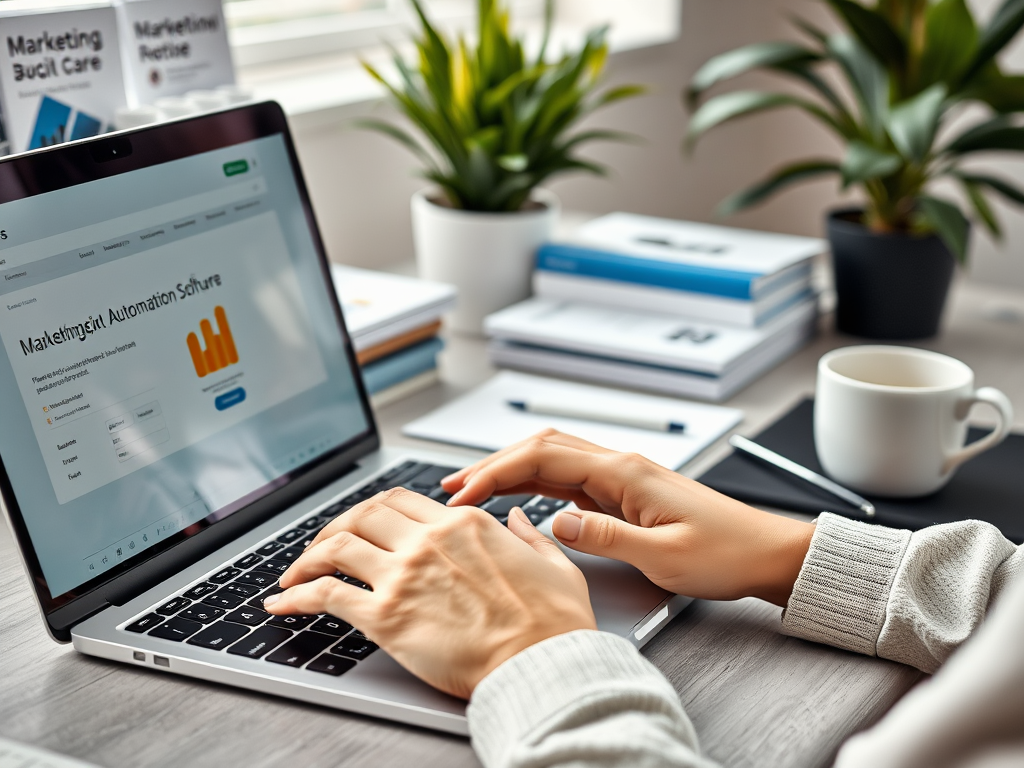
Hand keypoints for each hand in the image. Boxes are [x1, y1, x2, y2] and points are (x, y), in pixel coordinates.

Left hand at [265, 487, 595, 698]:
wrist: (542, 665)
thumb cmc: (551, 624)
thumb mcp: (551, 563)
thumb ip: (529, 535)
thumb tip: (518, 520)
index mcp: (464, 523)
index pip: (402, 500)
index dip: (375, 510)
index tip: (365, 525)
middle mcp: (428, 540)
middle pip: (363, 514)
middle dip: (335, 526)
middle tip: (322, 546)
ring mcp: (403, 575)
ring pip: (336, 545)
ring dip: (307, 557)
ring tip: (293, 573)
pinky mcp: (385, 616)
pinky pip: (324, 594)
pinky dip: (295, 596)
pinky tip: (282, 604)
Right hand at [442, 430, 814, 605]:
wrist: (764, 552)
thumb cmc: (725, 553)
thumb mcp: (666, 556)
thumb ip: (608, 538)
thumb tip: (555, 522)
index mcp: (625, 473)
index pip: (545, 458)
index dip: (497, 471)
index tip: (464, 493)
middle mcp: (619, 466)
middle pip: (541, 449)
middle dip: (492, 463)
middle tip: (451, 487)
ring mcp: (620, 477)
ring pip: (551, 459)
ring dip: (509, 469)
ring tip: (470, 489)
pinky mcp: (623, 493)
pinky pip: (568, 479)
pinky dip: (533, 484)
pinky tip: (514, 497)